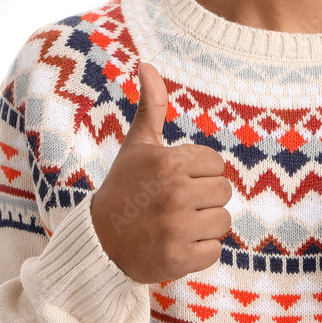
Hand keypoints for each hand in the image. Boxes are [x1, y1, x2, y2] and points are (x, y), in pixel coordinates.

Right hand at [90, 61, 232, 284]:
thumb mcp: (137, 145)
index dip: (198, 174)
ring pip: (223, 222)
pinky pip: (215, 251)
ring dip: (203, 227)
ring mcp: (176, 227)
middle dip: (203, 199)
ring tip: (174, 225)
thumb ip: (151, 105)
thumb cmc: (124, 189)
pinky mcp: (179, 259)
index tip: (172, 182)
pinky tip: (175, 245)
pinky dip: (199, 253)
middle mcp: (174, 192)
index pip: (216, 165)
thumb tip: (146, 62)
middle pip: (224, 192)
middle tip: (173, 206)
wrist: (97, 243)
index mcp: (169, 162)